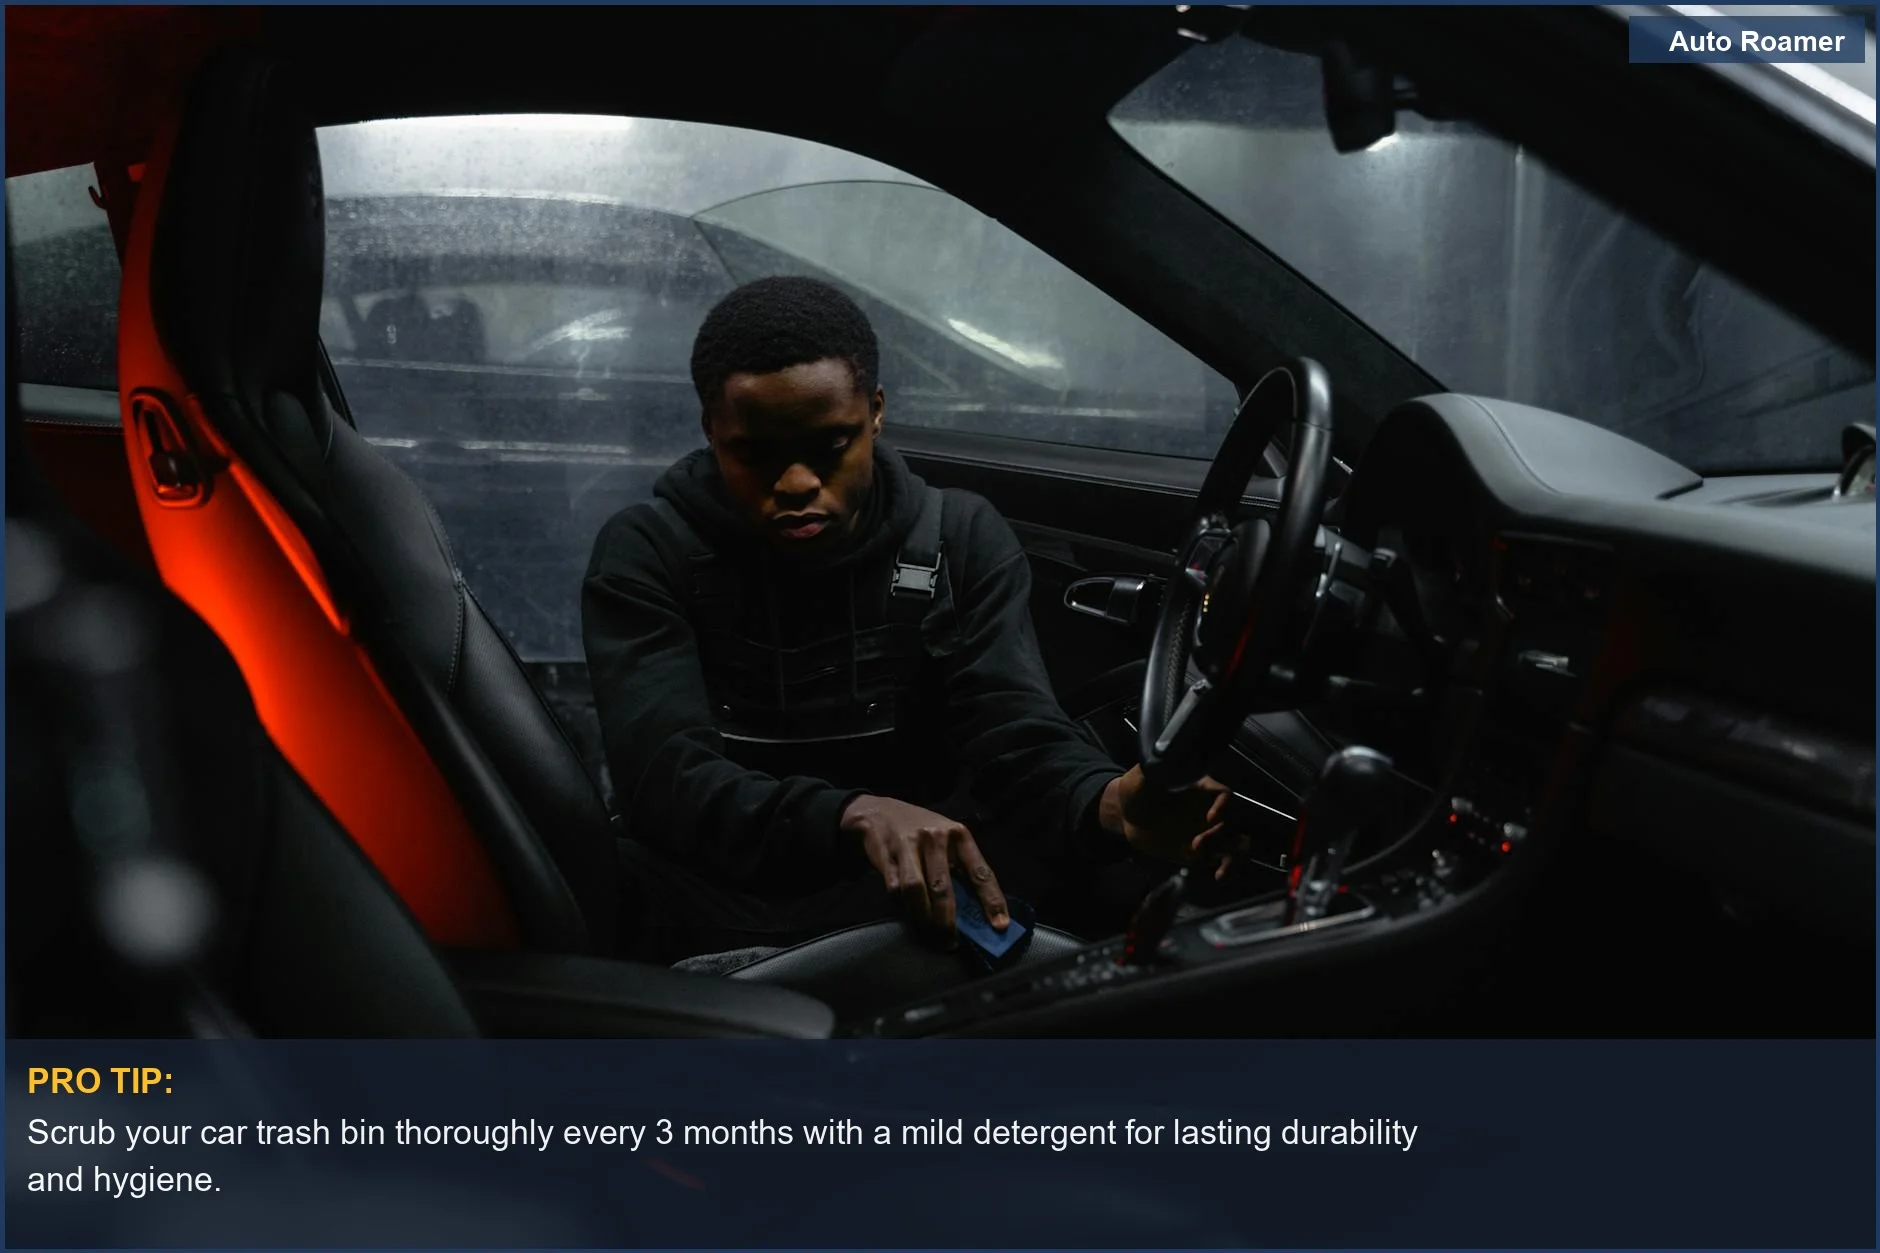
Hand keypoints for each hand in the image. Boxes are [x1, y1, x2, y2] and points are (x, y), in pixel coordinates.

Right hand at [840, 795, 1007, 945]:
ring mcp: (909, 845)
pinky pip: (894, 889)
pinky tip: (909, 914)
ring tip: (929, 934)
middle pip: (943, 887)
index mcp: (959, 835)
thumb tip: (974, 912)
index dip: (992, 901)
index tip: (999, 926)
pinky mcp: (886, 855)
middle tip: (950, 943)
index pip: (980, 872)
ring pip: (916, 890)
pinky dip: (902, 906)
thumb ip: (960, 868)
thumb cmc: (923, 832)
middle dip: (947, 921)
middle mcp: (936, 838)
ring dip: (923, 917)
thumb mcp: (946, 841)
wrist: (879, 812)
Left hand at [1100, 765, 1233, 870]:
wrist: (1128, 817)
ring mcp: (1210, 830)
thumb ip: (1156, 770)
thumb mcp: (1142, 778)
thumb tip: (1165, 760)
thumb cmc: (1137, 790)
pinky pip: (1226, 859)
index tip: (1210, 818)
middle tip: (1196, 845)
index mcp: (1201, 789)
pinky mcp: (1205, 850)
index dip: (1223, 805)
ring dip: (1235, 855)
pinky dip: (1229, 868)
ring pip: (1239, 841)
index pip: (1224, 793)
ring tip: (1221, 869)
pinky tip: (1219, 876)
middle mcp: (1210, 808)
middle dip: (1221, 835)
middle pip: (1235, 820)